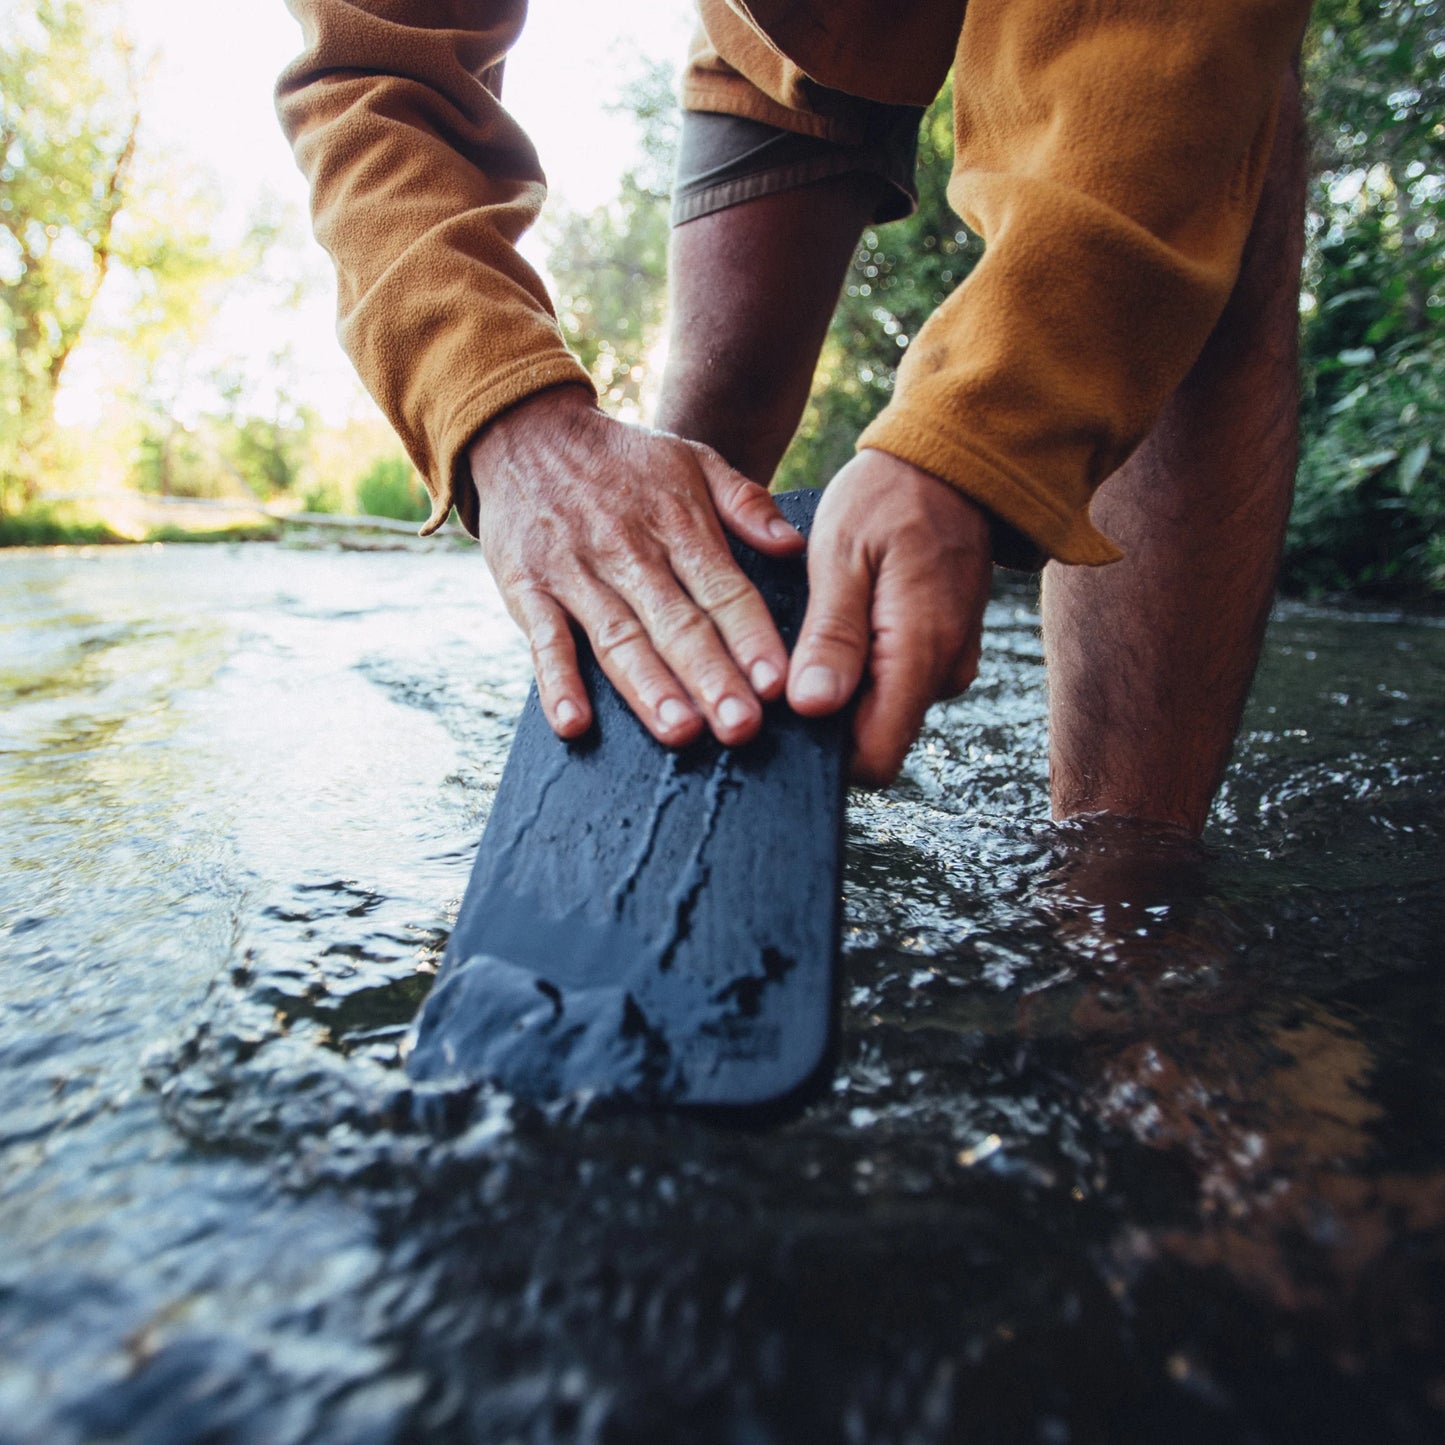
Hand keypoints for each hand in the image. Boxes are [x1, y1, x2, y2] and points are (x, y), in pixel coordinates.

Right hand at [468, 386, 804, 747]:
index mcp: (677, 523)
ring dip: (649, 689)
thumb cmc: (620, 459)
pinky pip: (544, 641)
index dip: (751, 636)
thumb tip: (794, 545)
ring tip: (681, 731)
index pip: (723, 589)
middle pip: (676, 624)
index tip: (778, 682)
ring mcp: (575, 572)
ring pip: (617, 639)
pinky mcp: (527, 588)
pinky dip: (557, 683)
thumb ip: (744, 502)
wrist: (525, 430)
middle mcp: (628, 551)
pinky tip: (575, 723)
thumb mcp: (690, 458)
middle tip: (741, 725)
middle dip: (711, 677)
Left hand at [786, 449, 992, 784]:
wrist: (950, 463)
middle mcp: (945, 670)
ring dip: (845, 688)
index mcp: (921, 651)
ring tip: (819, 629)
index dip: (825, 754)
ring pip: (884, 710)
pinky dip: (864, 666)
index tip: (785, 716)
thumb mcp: (843, 554)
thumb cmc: (890, 497)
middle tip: (789, 661)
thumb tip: (812, 707)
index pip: (876, 757)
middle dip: (829, 719)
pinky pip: (897, 681)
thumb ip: (832, 635)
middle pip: (876, 738)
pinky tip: (842, 622)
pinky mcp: (944, 649)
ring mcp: (949, 661)